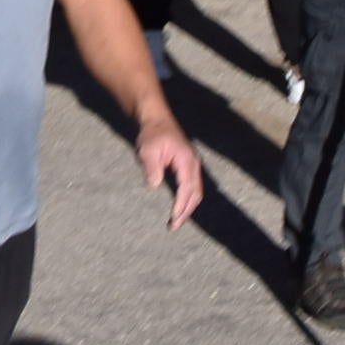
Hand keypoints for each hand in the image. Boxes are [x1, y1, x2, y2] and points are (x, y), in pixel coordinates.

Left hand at [135, 115, 203, 229]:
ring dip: (188, 206)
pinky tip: (179, 205)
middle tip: (173, 226)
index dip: (181, 206)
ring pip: (196, 190)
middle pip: (196, 194)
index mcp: (186, 161)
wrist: (156, 118)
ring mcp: (193, 163)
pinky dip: (188, 198)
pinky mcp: (188, 164)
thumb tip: (155, 185)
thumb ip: (152, 168)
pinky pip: (192, 185)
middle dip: (186, 211)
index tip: (173, 219)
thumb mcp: (148, 150)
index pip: (186, 189)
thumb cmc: (152, 134)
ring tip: (176, 220)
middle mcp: (194, 164)